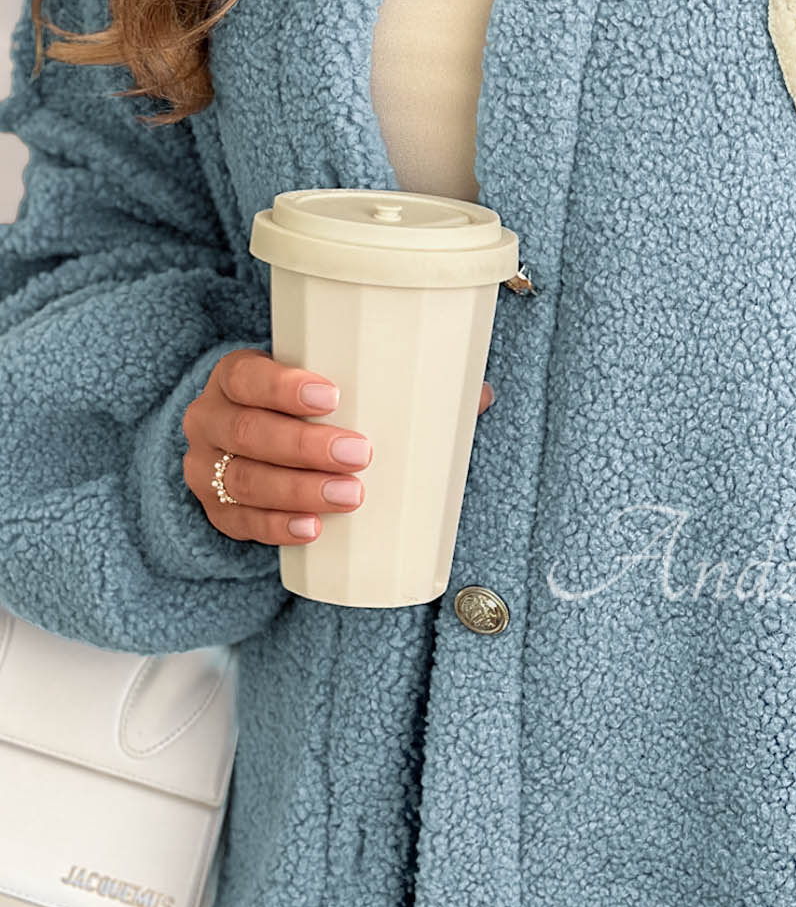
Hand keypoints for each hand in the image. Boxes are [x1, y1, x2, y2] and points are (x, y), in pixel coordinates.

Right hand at [182, 348, 495, 544]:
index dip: (282, 386)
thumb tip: (478, 394)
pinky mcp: (216, 512)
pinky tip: (311, 530)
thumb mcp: (328, 390)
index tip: (333, 395)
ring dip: (299, 491)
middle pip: (248, 433)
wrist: (246, 449)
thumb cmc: (303, 412)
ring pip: (245, 481)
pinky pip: (240, 524)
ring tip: (351, 496)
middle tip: (361, 454)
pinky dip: (277, 528)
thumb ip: (394, 386)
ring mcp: (206, 469)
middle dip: (304, 445)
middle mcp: (210, 419)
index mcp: (236, 378)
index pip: (247, 376)